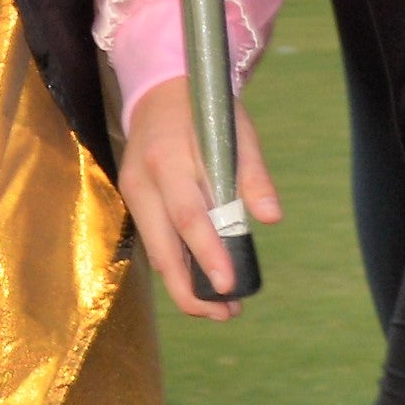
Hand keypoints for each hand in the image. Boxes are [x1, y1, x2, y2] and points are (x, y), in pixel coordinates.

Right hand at [117, 75, 283, 321]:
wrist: (159, 88)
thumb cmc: (206, 110)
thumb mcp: (237, 132)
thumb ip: (253, 175)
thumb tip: (272, 218)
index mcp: (169, 159)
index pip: (188, 217)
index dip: (208, 254)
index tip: (229, 286)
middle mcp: (142, 180)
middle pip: (161, 248)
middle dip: (190, 289)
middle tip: (224, 315)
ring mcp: (132, 192)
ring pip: (155, 252)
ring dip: (184, 285)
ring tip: (219, 309)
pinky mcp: (133, 200)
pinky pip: (154, 241)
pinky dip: (177, 265)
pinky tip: (201, 283)